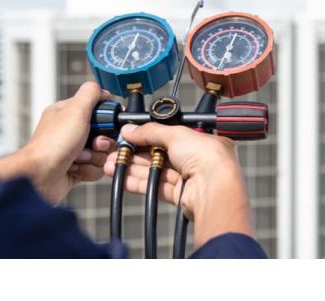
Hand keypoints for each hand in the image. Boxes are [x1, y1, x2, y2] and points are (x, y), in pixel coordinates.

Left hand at [0, 82, 115, 203]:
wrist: (40, 176)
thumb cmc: (52, 145)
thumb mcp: (75, 110)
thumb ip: (90, 94)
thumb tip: (101, 89)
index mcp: (68, 113)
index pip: (98, 109)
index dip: (107, 118)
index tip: (108, 124)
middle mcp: (70, 131)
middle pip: (104, 134)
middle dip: (102, 142)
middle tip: (94, 144)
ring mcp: (73, 151)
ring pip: (102, 153)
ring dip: (94, 157)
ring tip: (79, 158)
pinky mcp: (76, 169)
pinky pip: (96, 169)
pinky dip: (88, 170)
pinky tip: (75, 168)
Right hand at [104, 123, 253, 248]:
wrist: (214, 189)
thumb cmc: (209, 159)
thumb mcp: (176, 134)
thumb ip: (151, 131)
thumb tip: (132, 129)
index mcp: (204, 140)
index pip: (171, 134)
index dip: (149, 134)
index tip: (130, 135)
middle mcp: (198, 158)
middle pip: (161, 153)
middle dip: (136, 152)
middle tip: (117, 150)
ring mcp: (189, 177)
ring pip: (156, 170)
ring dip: (133, 167)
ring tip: (111, 164)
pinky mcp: (181, 195)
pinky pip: (156, 186)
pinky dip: (138, 182)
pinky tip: (123, 178)